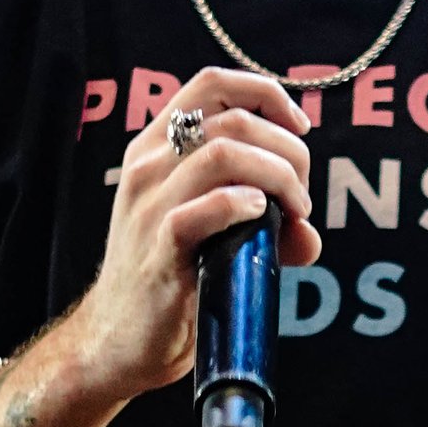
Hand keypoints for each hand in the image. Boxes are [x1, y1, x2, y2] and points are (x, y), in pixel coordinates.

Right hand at [72, 69, 320, 405]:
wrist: (117, 342)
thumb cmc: (170, 281)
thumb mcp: (211, 237)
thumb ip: (263, 225)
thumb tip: (310, 235)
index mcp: (156, 148)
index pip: (213, 84)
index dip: (266, 94)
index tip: (300, 129)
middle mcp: (147, 166)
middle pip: (234, 120)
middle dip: (289, 152)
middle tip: (301, 198)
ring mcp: (148, 205)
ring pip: (225, 153)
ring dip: (279, 178)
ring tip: (292, 213)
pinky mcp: (159, 249)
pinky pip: (207, 208)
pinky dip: (244, 206)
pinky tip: (259, 220)